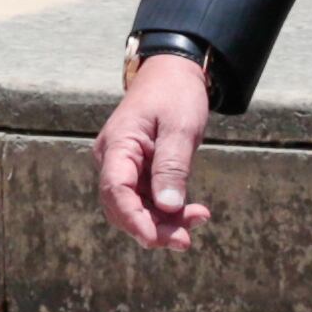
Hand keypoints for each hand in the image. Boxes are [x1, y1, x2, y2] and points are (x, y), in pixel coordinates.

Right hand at [94, 50, 215, 249]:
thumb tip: (167, 208)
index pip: (116, 190)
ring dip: (164, 221)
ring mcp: (124, 166)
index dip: (133, 219)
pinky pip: (148, 198)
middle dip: (152, 227)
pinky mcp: (138, 170)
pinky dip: (169, 209)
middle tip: (185, 240)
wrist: (174, 71)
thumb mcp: (180, 127)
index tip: (153, 239)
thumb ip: (172, 167)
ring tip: (198, 221)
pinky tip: (193, 212)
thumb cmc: (176, 93)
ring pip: (137, 207)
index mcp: (117, 146)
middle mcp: (113, 160)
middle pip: (123, 206)